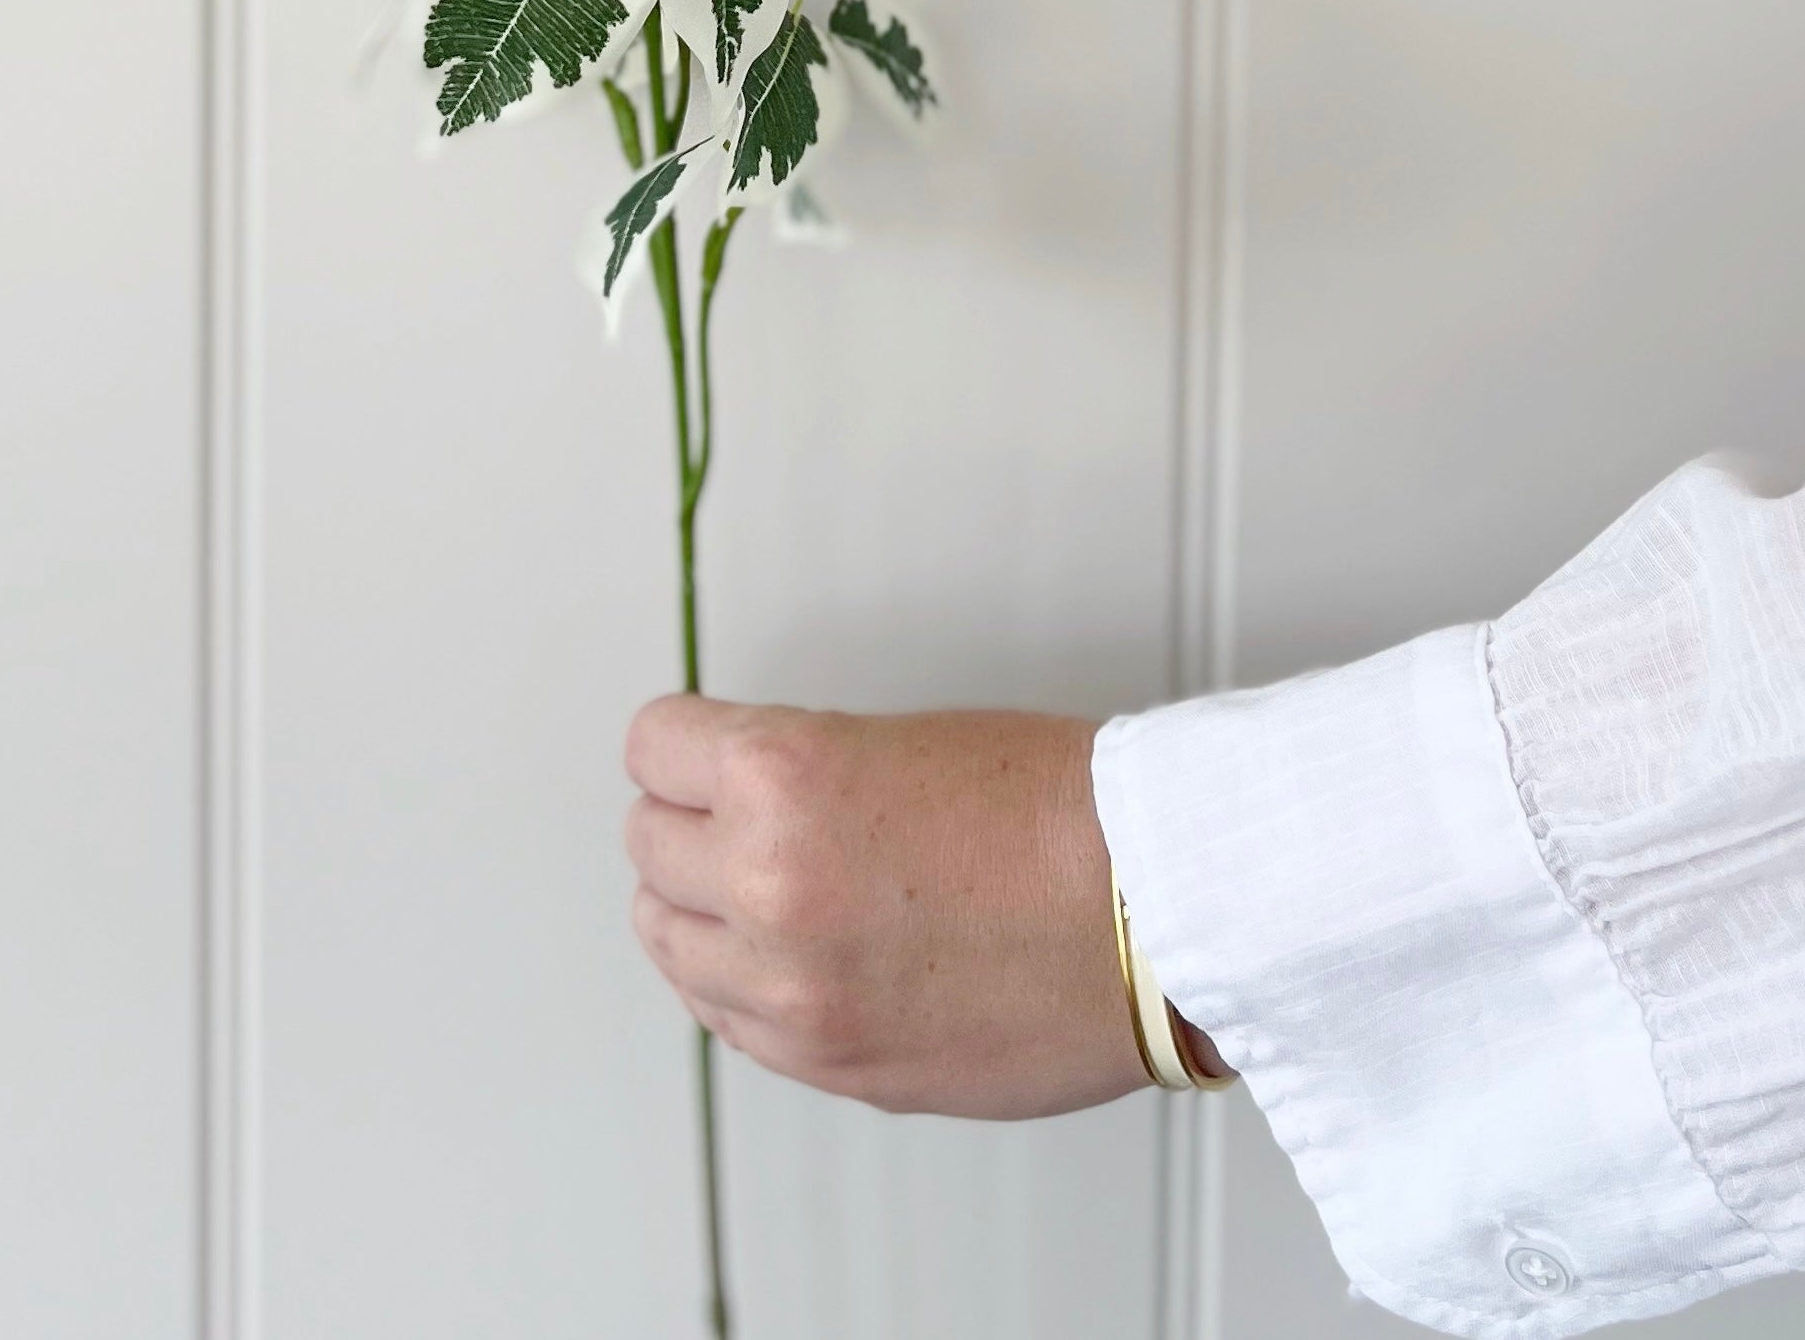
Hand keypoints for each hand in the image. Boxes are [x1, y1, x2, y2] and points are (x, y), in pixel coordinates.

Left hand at [622, 696, 1170, 1118]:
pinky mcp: (828, 1062)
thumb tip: (734, 795)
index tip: (701, 752)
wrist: (1158, 916)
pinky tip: (790, 954)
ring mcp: (791, 988)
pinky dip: (740, 984)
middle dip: (690, 822)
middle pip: (646, 842)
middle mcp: (766, 884)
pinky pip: (723, 1019)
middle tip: (739, 817)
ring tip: (761, 890)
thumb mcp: (898, 741)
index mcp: (782, 778)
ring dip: (701, 907)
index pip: (652, 746)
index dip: (686, 744)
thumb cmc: (1061, 814)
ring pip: (666, 937)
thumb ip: (795, 775)